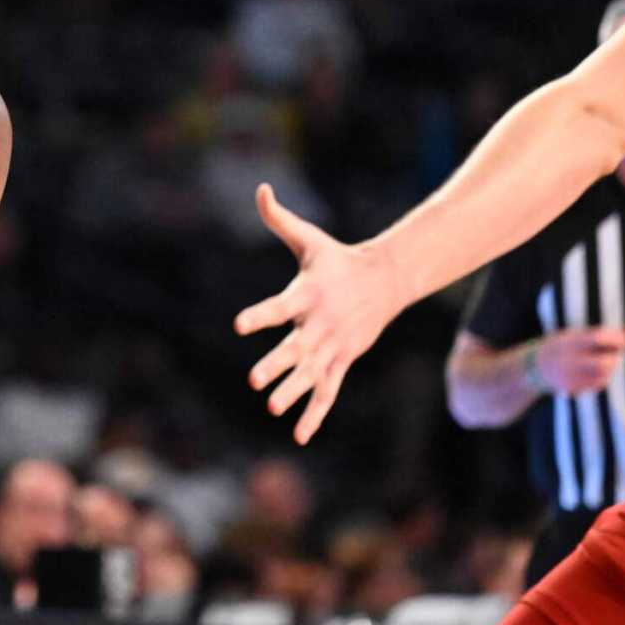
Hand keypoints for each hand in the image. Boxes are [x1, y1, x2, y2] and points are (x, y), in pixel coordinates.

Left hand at [235, 184, 407, 444]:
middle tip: (253, 381)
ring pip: (312, 374)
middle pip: (296, 347)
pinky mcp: (342, 361)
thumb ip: (279, 219)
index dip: (259, 314)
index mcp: (308, 294)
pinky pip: (328, 391)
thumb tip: (260, 189)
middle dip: (277, 364)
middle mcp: (321, 324)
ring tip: (270, 408)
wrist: (387, 280)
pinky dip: (315, 413)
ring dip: (293, 392)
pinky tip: (299, 435)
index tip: (237, 324)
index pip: (279, 305)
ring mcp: (334, 346)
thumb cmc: (337, 260)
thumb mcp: (309, 239)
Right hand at [535, 326, 624, 394]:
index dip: (615, 338)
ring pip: (603, 375)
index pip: (597, 339)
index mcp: (566, 343)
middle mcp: (567, 361)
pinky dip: (604, 376)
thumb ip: (592, 336)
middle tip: (618, 352)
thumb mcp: (569, 336)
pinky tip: (598, 371)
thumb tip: (623, 335)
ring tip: (608, 360)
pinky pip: (598, 383)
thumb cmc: (558, 348)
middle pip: (603, 363)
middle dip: (615, 358)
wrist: (533, 368)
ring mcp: (570, 377)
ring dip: (611, 367)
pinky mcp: (573, 388)